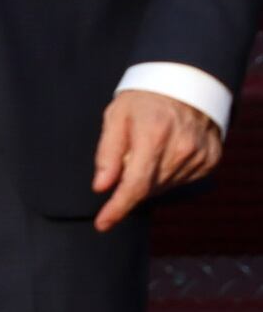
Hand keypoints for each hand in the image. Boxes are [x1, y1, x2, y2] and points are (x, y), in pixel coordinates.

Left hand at [93, 88, 222, 230]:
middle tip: (126, 160)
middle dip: (129, 185)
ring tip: (147, 151)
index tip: (102, 224)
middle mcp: (181, 148)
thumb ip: (108, 153)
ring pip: (164, 187)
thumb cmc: (143, 101)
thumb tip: (101, 187)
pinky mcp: (210, 159)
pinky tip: (165, 154)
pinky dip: (166, 174)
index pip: (135, 184)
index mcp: (153, 135)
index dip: (117, 208)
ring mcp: (199, 155)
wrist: (185, 86)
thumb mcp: (116, 117)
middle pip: (148, 188)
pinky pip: (181, 180)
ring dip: (148, 179)